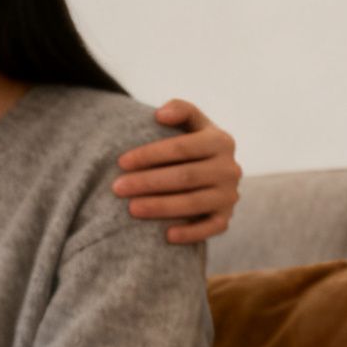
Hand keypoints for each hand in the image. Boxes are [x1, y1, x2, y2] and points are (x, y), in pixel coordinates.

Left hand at [113, 99, 241, 244]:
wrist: (208, 176)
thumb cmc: (190, 148)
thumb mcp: (191, 125)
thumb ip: (182, 111)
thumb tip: (161, 114)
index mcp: (220, 141)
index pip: (182, 147)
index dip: (150, 154)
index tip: (121, 162)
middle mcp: (230, 168)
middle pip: (185, 176)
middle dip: (148, 182)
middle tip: (117, 188)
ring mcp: (229, 195)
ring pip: (193, 203)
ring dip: (161, 207)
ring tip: (131, 208)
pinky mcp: (225, 217)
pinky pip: (211, 228)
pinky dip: (191, 233)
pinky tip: (167, 235)